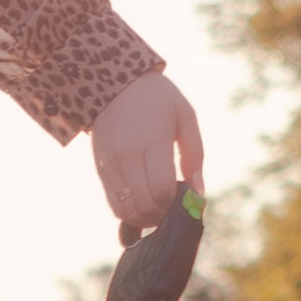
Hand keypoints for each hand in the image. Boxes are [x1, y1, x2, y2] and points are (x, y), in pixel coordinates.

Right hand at [89, 73, 204, 231]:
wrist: (113, 83)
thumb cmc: (157, 99)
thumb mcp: (185, 116)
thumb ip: (195, 154)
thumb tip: (198, 190)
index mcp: (152, 142)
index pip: (162, 190)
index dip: (176, 204)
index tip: (185, 198)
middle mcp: (127, 157)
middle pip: (145, 205)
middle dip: (163, 215)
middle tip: (174, 207)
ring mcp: (111, 165)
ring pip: (127, 211)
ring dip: (146, 218)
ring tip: (159, 208)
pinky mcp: (101, 170)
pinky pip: (114, 204)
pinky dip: (131, 213)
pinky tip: (143, 204)